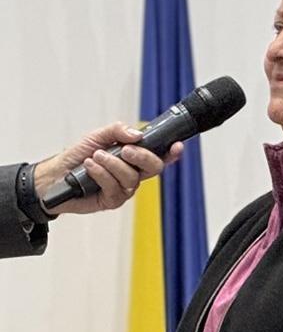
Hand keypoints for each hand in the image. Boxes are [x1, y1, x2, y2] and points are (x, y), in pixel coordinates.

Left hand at [33, 122, 182, 214]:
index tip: (176, 145)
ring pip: (132, 178)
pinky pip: (115, 188)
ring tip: (96, 156)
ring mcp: (124, 188)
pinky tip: (90, 167)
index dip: (172, 152)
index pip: (159, 155)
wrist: (56, 175)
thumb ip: (118, 130)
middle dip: (142, 157)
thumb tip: (138, 134)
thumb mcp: (98, 136)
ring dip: (113, 164)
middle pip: (154, 167)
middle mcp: (133, 173)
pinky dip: (102, 174)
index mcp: (135, 157)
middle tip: (125, 150)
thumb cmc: (78, 156)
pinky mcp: (112, 200)